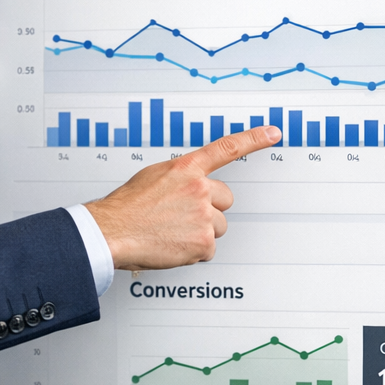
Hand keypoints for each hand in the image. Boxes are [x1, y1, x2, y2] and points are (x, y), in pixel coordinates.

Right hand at [84, 125, 281, 269]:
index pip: (226, 148)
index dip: (253, 139)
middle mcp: (199, 189)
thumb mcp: (154, 177)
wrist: (112, 231)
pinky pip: (208, 249)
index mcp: (186, 168)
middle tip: (182, 216)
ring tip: (172, 232)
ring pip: (218, 226)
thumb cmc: (127, 207)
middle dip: (210, 209)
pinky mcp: (203, 242)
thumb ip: (179, 179)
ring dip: (201, 232)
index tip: (273, 132)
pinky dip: (193, 252)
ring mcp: (203, 216)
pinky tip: (172, 245)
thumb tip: (190, 187)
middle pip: (225, 200)